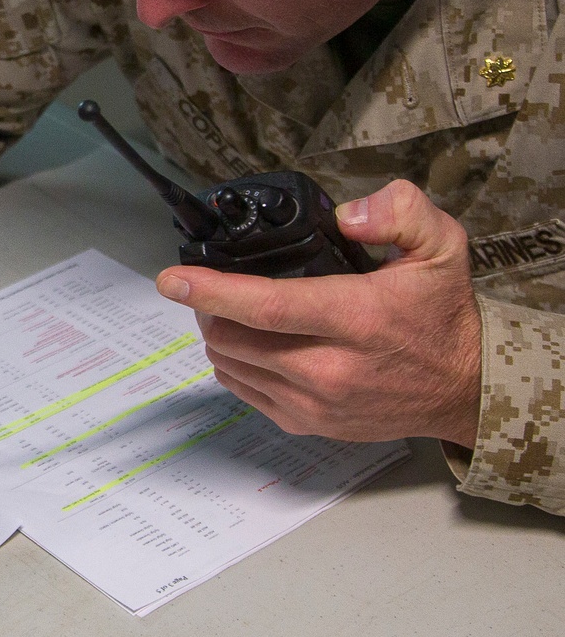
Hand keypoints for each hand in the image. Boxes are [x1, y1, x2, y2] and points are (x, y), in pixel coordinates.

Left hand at [156, 179, 481, 446]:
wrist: (463, 388)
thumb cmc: (442, 316)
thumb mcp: (441, 245)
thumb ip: (399, 211)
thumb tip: (348, 215)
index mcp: (355, 319)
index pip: (267, 305)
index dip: (212, 290)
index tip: (173, 280)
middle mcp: (330, 368)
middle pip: (235, 339)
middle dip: (209, 308)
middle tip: (208, 286)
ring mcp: (316, 404)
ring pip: (232, 367)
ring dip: (218, 336)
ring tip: (225, 311)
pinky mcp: (310, 424)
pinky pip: (246, 393)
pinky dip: (235, 366)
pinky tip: (246, 344)